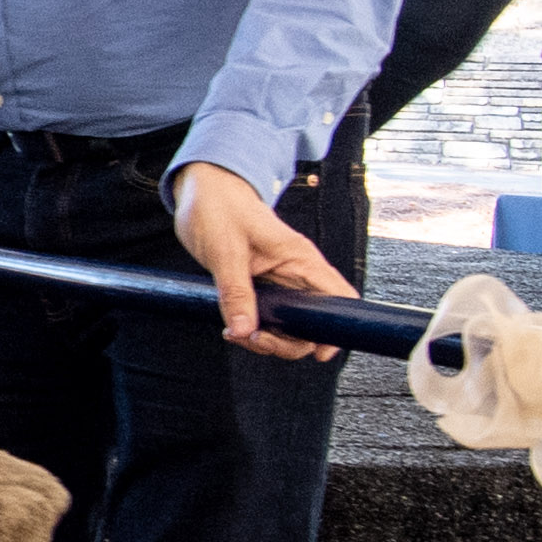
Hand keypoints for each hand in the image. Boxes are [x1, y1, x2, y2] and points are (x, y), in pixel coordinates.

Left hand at [166, 161, 339, 360]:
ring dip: (264, 339)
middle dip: (284, 342)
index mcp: (301, 259)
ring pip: (287, 327)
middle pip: (310, 324)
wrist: (204, 189)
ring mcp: (280, 283)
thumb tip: (244, 330)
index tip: (317, 351)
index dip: (334, 330)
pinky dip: (251, 329)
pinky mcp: (261, 288)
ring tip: (234, 331)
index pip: (337, 298)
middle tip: (250, 338)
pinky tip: (232, 326)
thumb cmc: (219, 207)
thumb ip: (235, 292)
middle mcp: (296, 273)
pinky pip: (266, 319)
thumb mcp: (225, 251)